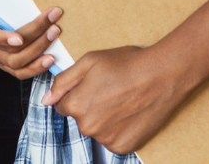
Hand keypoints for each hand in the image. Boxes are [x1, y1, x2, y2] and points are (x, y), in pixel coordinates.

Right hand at [0, 7, 61, 78]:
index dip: (3, 39)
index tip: (19, 38)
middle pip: (12, 50)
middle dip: (35, 38)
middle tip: (53, 24)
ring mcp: (2, 61)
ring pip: (19, 63)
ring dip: (39, 50)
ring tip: (54, 36)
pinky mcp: (12, 68)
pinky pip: (24, 73)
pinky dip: (38, 67)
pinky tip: (51, 58)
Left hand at [42, 45, 194, 154]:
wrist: (162, 76)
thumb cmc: (126, 64)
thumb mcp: (89, 62)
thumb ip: (63, 82)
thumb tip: (46, 100)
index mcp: (76, 106)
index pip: (63, 106)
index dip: (76, 94)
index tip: (93, 87)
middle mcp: (88, 127)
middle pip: (80, 119)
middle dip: (90, 107)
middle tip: (111, 91)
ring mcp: (107, 139)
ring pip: (97, 130)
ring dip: (104, 120)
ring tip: (123, 101)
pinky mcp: (124, 147)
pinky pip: (113, 140)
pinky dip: (119, 130)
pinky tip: (130, 114)